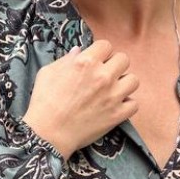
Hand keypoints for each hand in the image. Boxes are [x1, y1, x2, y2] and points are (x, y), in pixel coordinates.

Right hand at [22, 40, 138, 159]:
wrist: (50, 132)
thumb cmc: (45, 102)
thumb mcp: (49, 72)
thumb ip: (66, 59)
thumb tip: (78, 51)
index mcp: (86, 61)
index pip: (106, 45)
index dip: (102, 53)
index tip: (97, 61)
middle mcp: (103, 76)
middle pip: (124, 59)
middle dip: (115, 65)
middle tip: (106, 75)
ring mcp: (112, 96)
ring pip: (133, 80)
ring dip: (125, 83)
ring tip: (115, 90)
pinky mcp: (117, 115)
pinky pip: (134, 104)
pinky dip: (128, 105)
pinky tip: (117, 106)